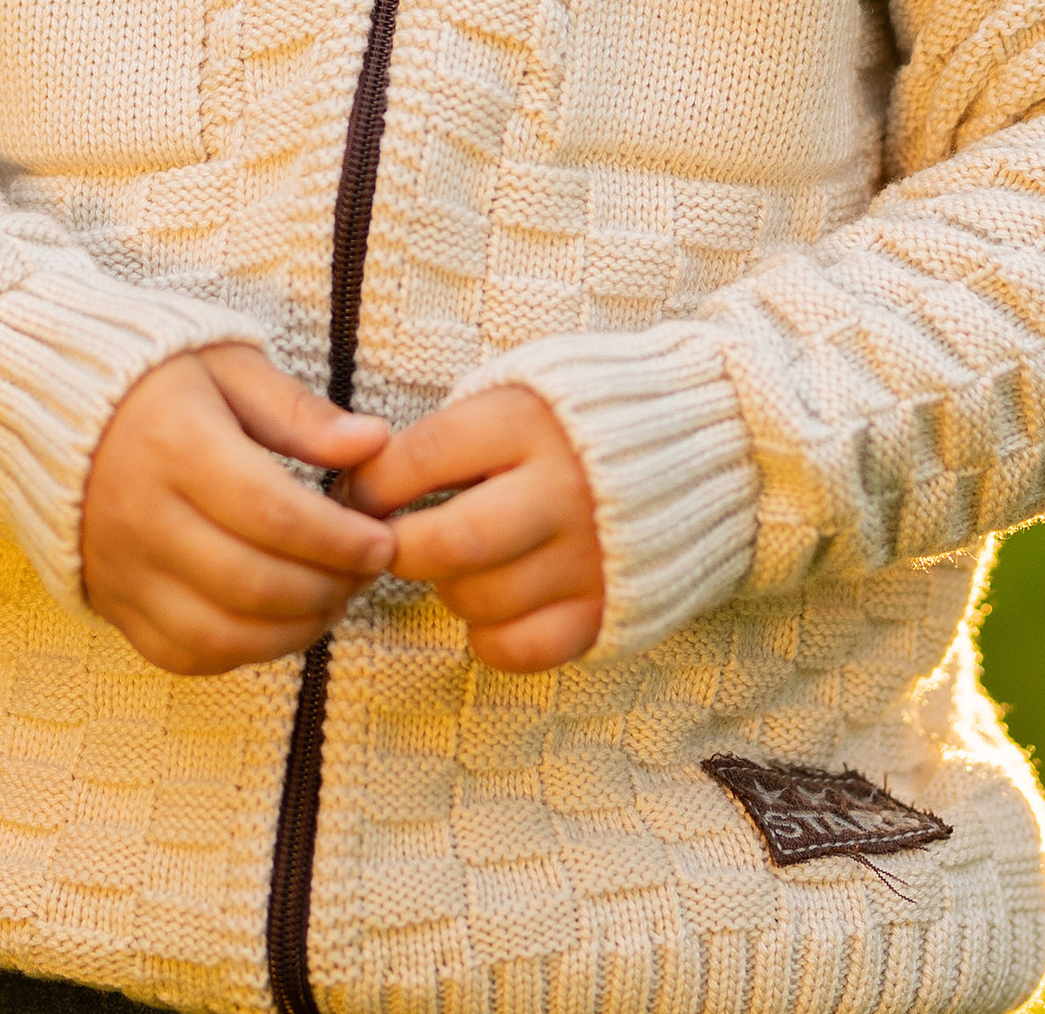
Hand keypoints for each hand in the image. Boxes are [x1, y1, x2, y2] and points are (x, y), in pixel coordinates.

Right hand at [81, 345, 395, 675]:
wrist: (55, 406)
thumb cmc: (157, 381)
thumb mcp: (228, 367)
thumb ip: (299, 411)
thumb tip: (373, 442)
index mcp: (173, 443)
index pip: (272, 514)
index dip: (338, 539)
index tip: (382, 540)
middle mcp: (140, 514)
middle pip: (252, 582)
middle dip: (328, 588)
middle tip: (367, 572)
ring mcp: (121, 568)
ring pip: (221, 633)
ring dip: (295, 630)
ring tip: (334, 598)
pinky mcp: (113, 601)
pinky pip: (184, 654)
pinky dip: (242, 652)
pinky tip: (279, 622)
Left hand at [345, 387, 603, 672]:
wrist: (687, 445)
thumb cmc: (568, 421)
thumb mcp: (510, 395)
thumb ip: (446, 435)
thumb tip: (361, 482)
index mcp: (526, 422)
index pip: (420, 460)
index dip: (372, 485)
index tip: (357, 496)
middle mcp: (561, 489)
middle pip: (448, 542)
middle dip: (400, 549)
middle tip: (394, 542)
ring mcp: (588, 556)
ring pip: (478, 600)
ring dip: (448, 589)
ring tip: (458, 562)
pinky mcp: (605, 608)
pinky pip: (521, 649)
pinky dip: (490, 638)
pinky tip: (492, 605)